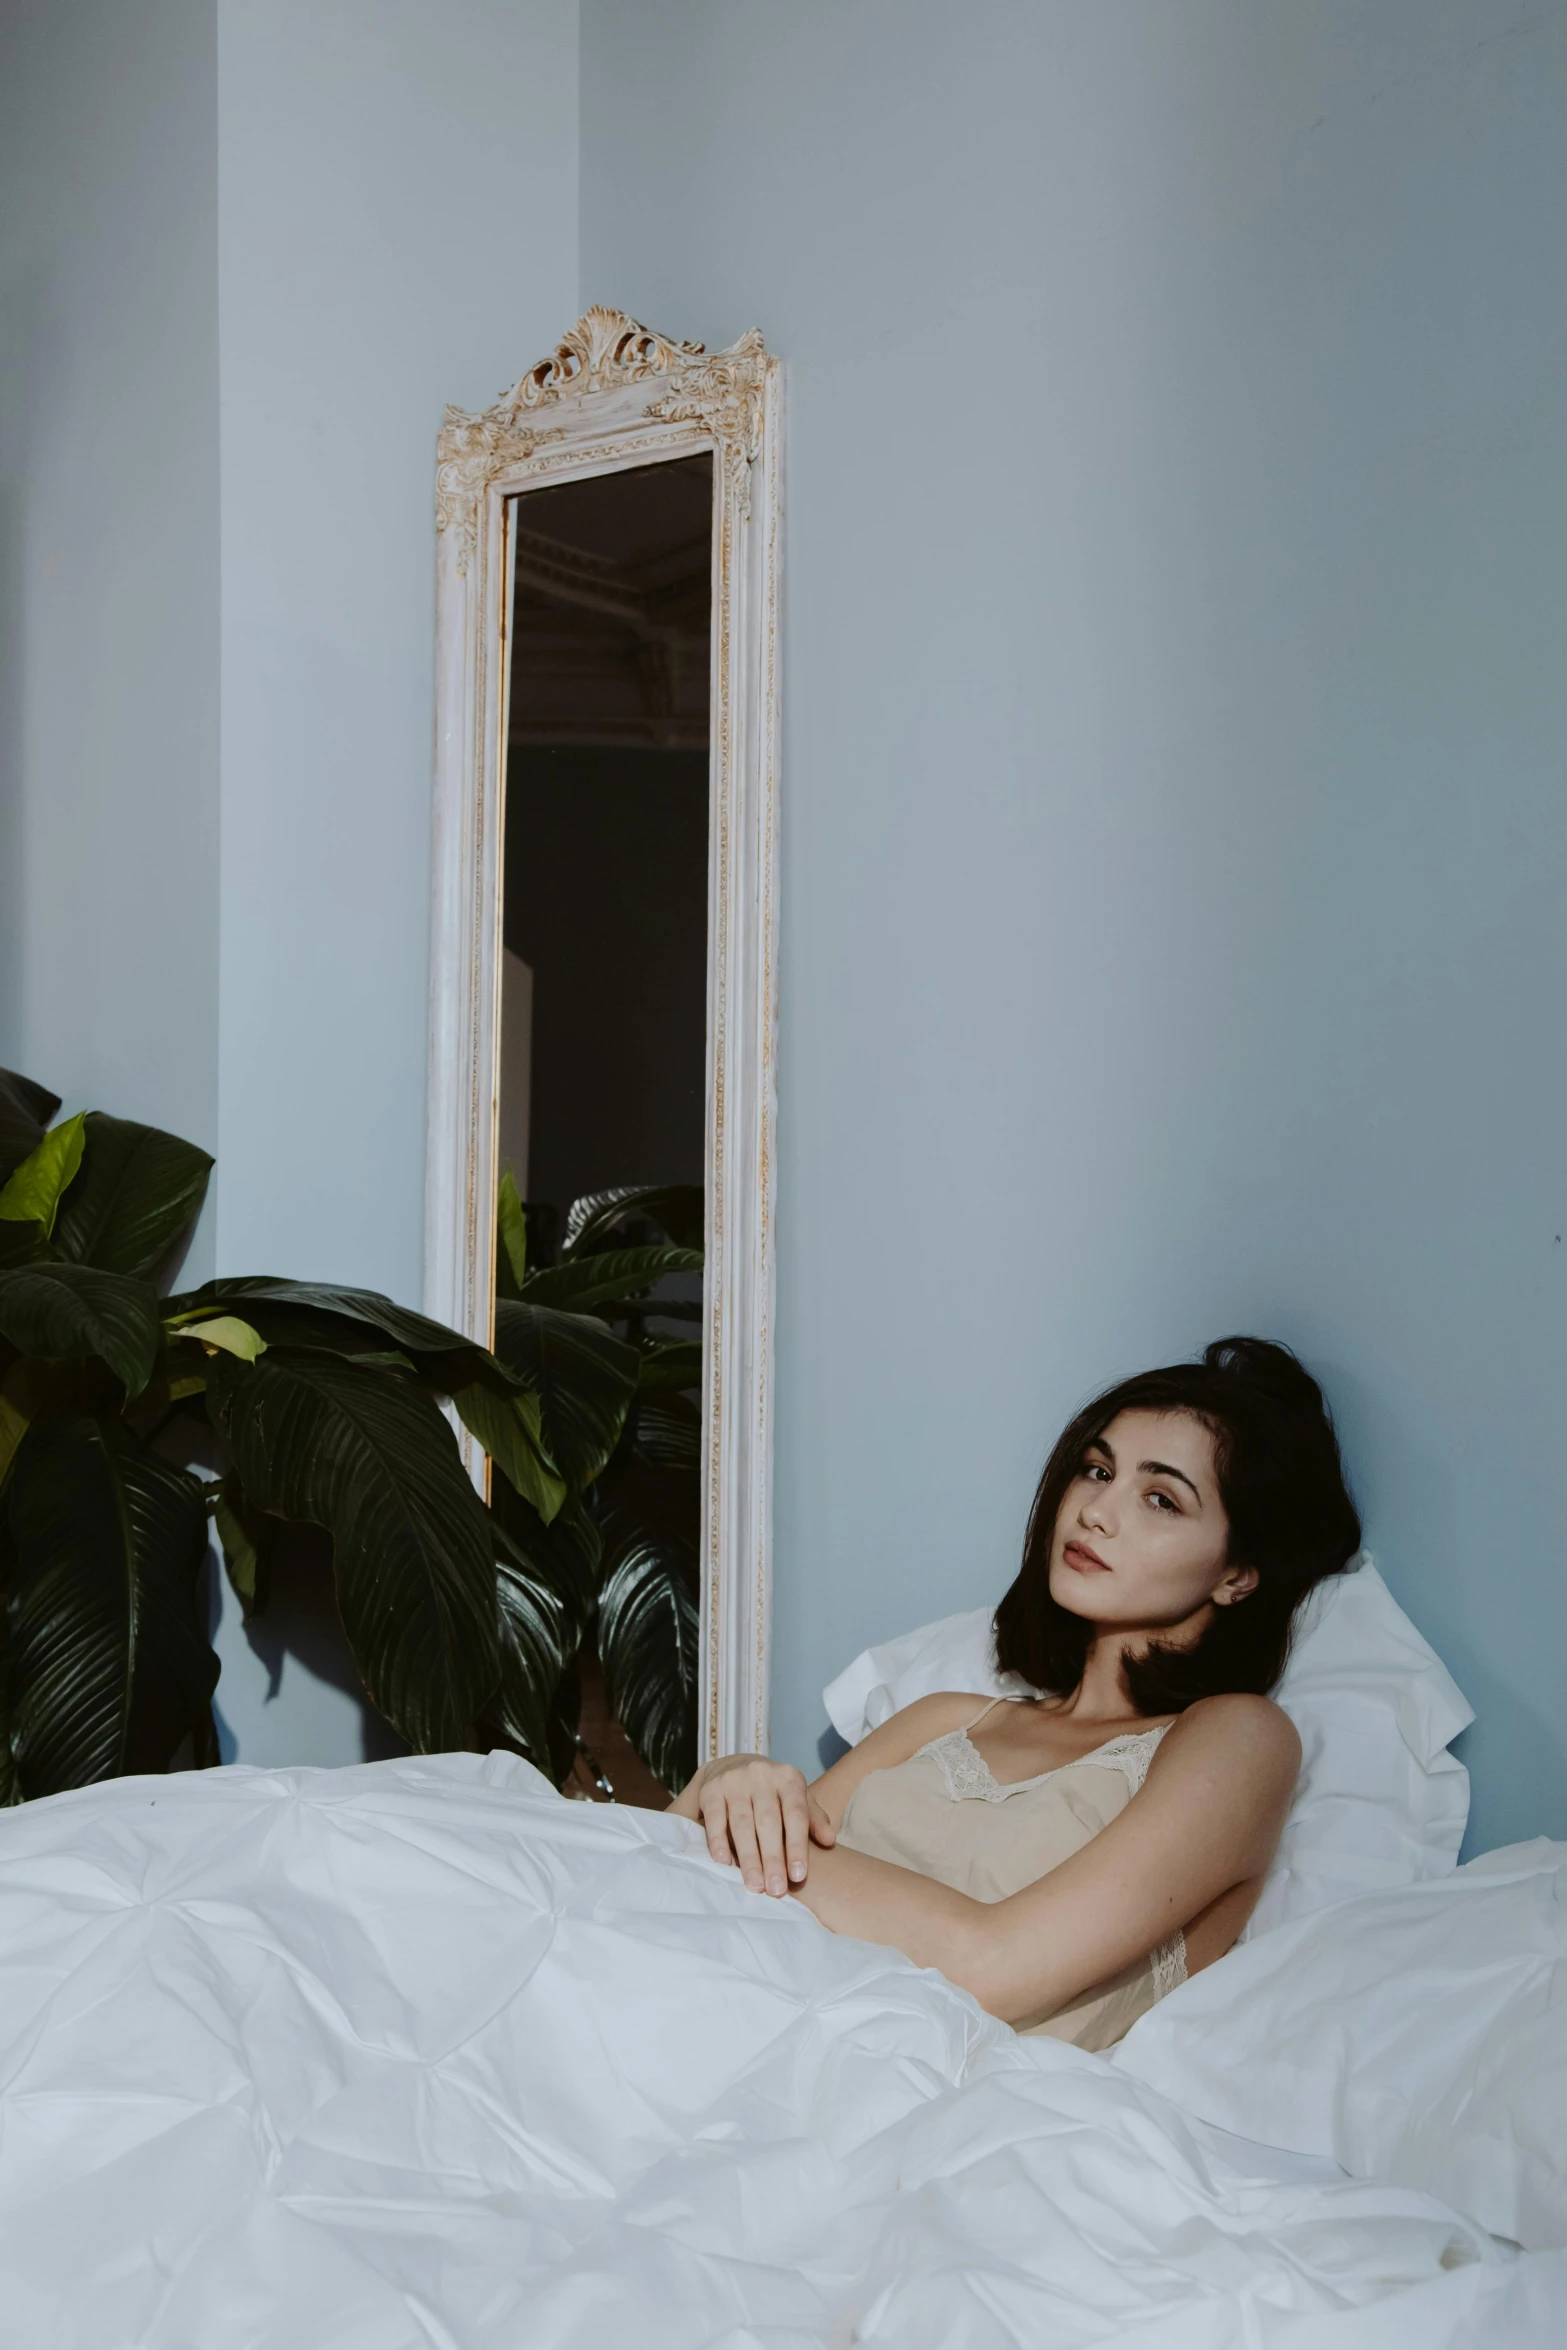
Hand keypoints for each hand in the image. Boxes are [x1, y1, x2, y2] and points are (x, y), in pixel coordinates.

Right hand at [688, 1754, 836, 1895]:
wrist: (731, 1767)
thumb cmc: (771, 1794)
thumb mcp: (795, 1799)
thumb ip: (813, 1819)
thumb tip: (829, 1840)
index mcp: (788, 1778)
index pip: (796, 1814)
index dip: (797, 1846)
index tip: (799, 1876)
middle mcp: (762, 1774)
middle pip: (769, 1822)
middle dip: (773, 1858)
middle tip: (776, 1890)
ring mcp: (734, 1780)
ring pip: (742, 1823)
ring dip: (748, 1857)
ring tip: (754, 1885)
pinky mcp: (711, 1789)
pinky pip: (715, 1818)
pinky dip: (718, 1841)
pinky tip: (724, 1862)